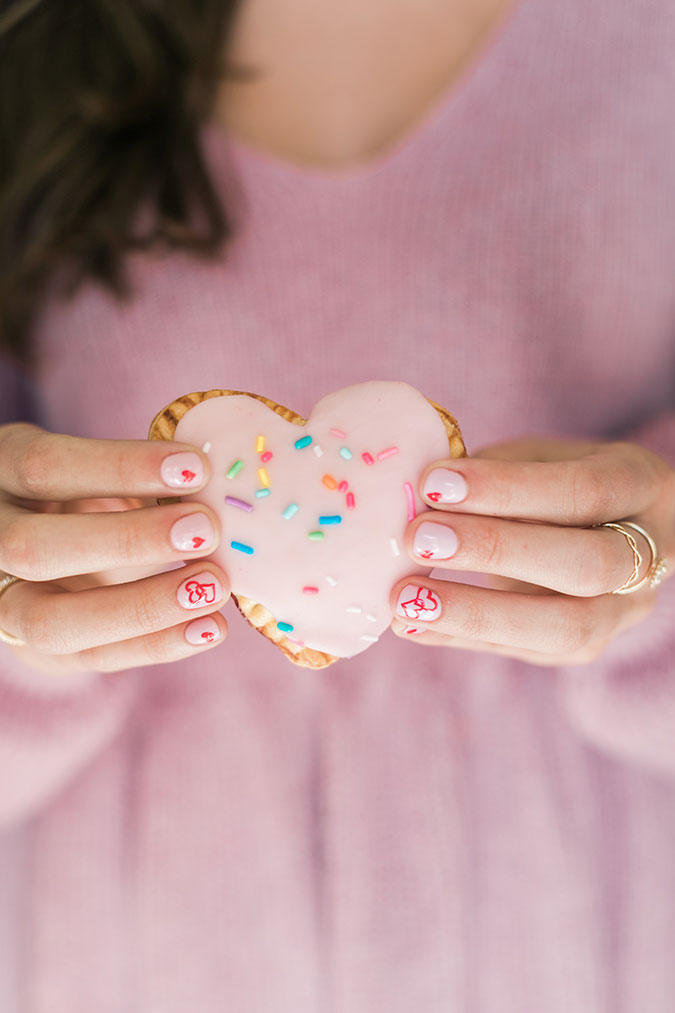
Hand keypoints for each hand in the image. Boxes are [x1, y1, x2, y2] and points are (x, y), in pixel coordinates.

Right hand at [0, 423, 229, 674]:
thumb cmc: (84, 494)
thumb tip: (218, 488)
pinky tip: (211, 627)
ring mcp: (4, 602)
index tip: (196, 467)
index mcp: (1, 472)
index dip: (118, 467)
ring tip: (213, 586)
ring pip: (50, 622)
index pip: (44, 466)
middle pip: (33, 548)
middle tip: (205, 530)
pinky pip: (90, 658)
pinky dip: (156, 645)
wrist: (47, 553)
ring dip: (143, 606)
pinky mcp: (38, 651)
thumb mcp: (95, 470)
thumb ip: (138, 478)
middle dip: (126, 540)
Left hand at [390, 436, 674, 664]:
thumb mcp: (541, 459)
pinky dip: (457, 637)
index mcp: (640, 488)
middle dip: (496, 551)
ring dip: (477, 613)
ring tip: (405, 598)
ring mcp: (621, 613)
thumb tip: (422, 494)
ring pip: (565, 627)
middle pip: (587, 565)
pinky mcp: (584, 650)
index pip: (584, 491)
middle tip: (419, 539)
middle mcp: (647, 557)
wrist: (605, 533)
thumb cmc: (559, 485)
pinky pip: (523, 652)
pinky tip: (406, 623)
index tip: (434, 483)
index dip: (509, 489)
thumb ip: (496, 473)